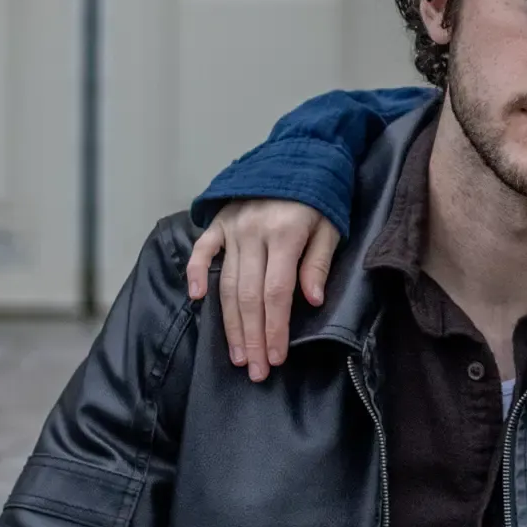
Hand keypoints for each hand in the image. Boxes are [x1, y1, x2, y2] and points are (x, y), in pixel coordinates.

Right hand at [186, 200, 339, 381]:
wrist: (301, 155)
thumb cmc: (321, 197)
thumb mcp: (331, 227)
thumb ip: (318, 263)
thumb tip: (312, 301)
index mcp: (285, 234)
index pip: (277, 293)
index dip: (275, 328)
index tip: (276, 358)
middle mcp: (254, 232)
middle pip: (249, 296)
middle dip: (253, 337)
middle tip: (256, 371)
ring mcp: (233, 227)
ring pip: (227, 283)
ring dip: (230, 322)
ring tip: (237, 354)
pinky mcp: (219, 221)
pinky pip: (202, 249)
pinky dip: (195, 272)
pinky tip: (195, 299)